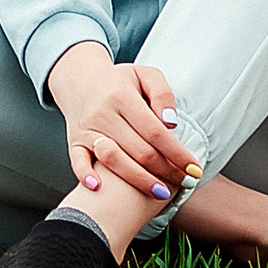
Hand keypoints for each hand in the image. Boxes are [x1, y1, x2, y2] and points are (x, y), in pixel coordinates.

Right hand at [45, 42, 195, 198]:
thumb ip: (162, 93)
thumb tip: (171, 123)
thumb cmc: (119, 82)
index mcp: (121, 96)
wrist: (80, 81)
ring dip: (138, 180)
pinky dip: (85, 175)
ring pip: (113, 160)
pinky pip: (78, 161)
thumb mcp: (145, 74)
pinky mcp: (74, 142)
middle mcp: (102, 114)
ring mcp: (87, 130)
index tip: (193, 168)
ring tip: (161, 192)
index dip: (176, 153)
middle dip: (166, 171)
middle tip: (185, 183)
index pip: (155, 131)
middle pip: (138, 150)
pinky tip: (99, 188)